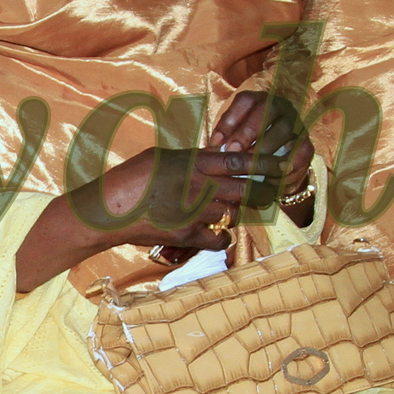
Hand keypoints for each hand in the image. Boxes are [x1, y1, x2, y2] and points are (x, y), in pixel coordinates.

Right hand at [76, 141, 271, 252]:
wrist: (108, 208)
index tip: (285, 164)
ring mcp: (195, 212)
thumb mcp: (163, 157)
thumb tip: (212, 158)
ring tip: (220, 211)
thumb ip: (192, 159)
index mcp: (194, 162)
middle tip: (268, 194)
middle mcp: (200, 185)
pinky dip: (221, 237)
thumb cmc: (131, 177)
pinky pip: (220, 237)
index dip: (268, 162)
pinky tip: (214, 233)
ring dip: (232, 213)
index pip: (241, 159)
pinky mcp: (188, 235)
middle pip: (248, 189)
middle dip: (263, 192)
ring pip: (233, 213)